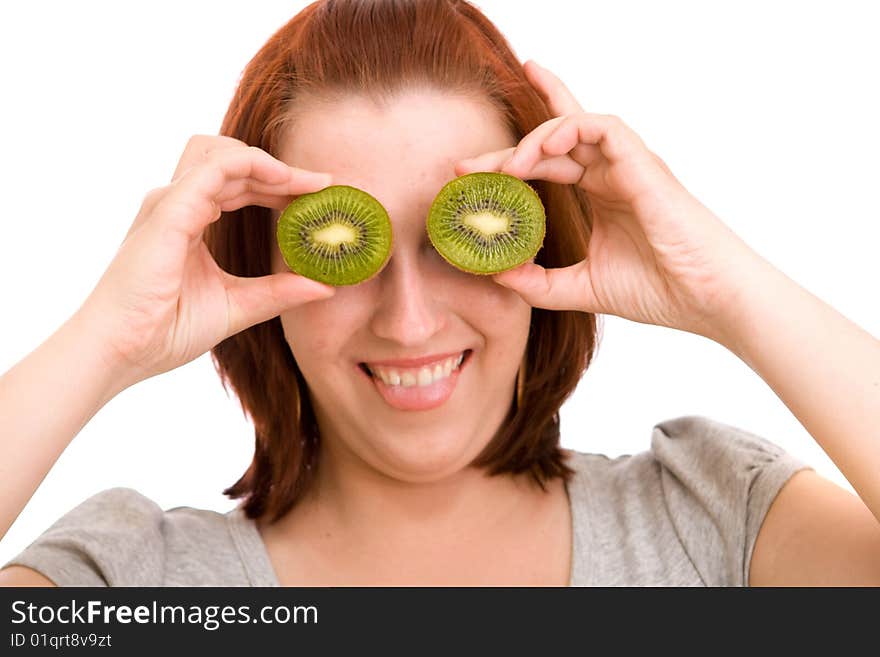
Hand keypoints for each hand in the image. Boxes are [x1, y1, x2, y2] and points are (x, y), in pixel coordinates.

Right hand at [79, 135, 335, 385]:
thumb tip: (324, 287)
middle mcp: (177, 204)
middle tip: (323, 188)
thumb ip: (278, 292)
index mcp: (188, 220)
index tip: (319, 197)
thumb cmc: (165, 331)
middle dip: (281, 170)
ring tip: (308, 184)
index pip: (238, 183)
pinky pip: (214, 169)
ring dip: (269, 162)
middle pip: (233, 161)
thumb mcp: (239, 306)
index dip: (280, 184)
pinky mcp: (169, 211)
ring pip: (222, 153)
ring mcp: (170, 203)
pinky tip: (284, 181)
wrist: (122, 351)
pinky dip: (252, 166)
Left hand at [456, 61, 763, 341]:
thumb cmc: (660, 291)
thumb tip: (495, 274)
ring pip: (574, 126)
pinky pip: (603, 127)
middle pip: (551, 143)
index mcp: (601, 196)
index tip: (467, 174)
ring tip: (504, 167)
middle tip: (464, 166)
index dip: (508, 161)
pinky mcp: (644, 165)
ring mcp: (628, 166)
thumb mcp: (582, 288)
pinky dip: (569, 129)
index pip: (549, 163)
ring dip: (533, 139)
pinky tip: (541, 150)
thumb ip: (539, 282)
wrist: (708, 302)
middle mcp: (612, 174)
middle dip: (505, 150)